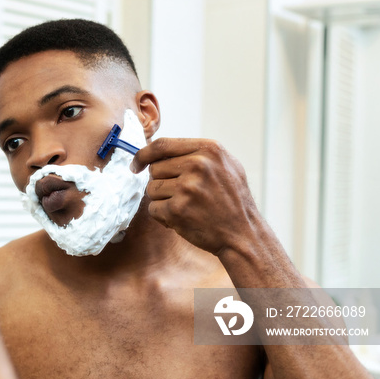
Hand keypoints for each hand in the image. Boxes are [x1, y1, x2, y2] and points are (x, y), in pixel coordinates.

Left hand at [130, 138, 261, 255]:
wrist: (243, 234)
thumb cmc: (233, 200)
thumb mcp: (226, 165)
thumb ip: (197, 153)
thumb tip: (159, 150)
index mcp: (209, 149)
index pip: (162, 144)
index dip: (144, 154)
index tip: (136, 164)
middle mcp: (198, 165)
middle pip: (154, 168)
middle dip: (162, 182)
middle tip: (184, 195)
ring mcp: (187, 187)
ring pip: (151, 189)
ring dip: (162, 200)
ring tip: (187, 206)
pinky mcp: (178, 209)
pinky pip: (153, 208)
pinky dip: (163, 216)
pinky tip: (182, 218)